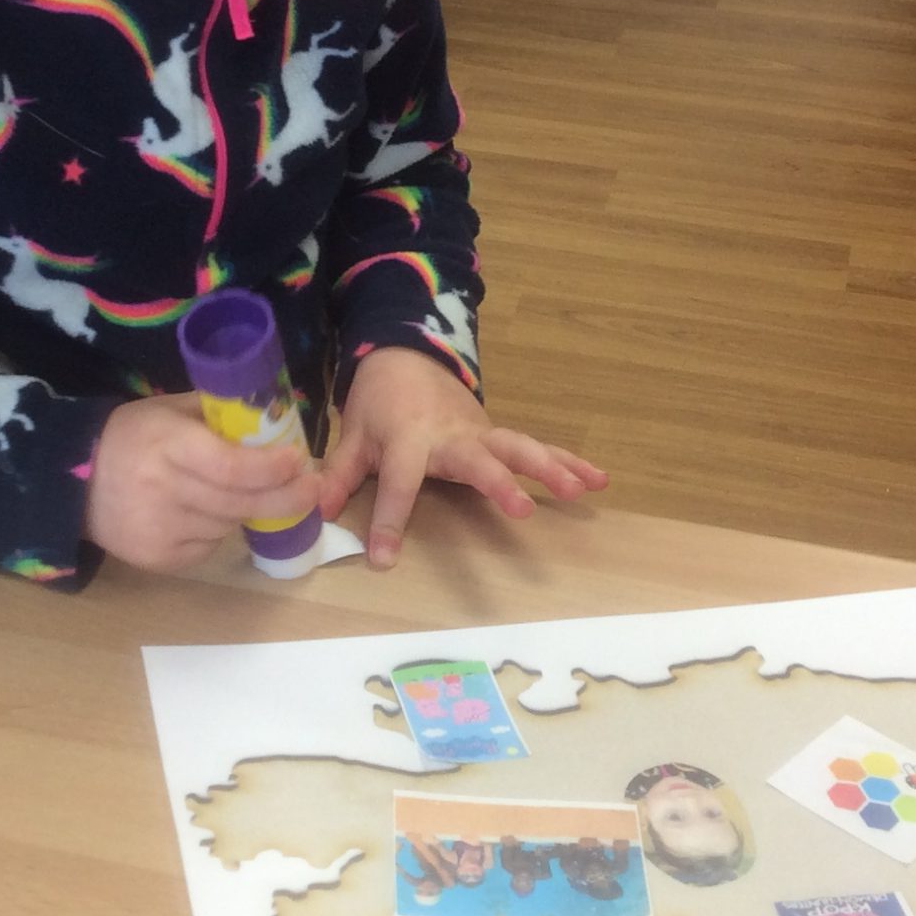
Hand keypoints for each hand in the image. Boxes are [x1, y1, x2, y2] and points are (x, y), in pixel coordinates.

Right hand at [83, 395, 323, 575]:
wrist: (74, 484)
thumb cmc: (132, 436)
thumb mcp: (170, 410)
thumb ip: (219, 412)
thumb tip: (277, 417)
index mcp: (167, 444)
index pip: (230, 467)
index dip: (271, 469)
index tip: (299, 461)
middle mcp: (162, 490)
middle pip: (240, 503)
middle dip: (285, 498)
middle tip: (313, 490)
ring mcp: (159, 530)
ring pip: (228, 525)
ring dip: (243, 510)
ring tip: (228, 491)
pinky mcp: (158, 559)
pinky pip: (209, 547)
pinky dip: (216, 531)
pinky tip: (196, 512)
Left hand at [318, 347, 606, 567]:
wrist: (406, 356)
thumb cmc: (377, 402)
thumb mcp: (351, 436)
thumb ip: (337, 475)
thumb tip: (316, 513)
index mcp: (407, 438)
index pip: (398, 484)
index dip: (390, 521)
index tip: (384, 559)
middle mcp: (450, 436)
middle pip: (478, 460)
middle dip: (499, 484)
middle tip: (521, 510)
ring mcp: (480, 434)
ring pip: (520, 448)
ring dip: (551, 468)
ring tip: (581, 490)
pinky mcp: (497, 436)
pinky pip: (537, 448)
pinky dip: (569, 461)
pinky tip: (600, 479)